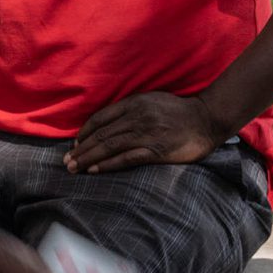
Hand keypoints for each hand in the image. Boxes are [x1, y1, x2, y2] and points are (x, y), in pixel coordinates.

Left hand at [66, 91, 220, 173]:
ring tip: (74, 168)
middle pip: (101, 135)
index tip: (75, 144)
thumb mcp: (152, 101)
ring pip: (109, 147)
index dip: (85, 132)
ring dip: (88, 159)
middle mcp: (138, 117)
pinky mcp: (156, 150)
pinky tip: (94, 170)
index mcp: (135, 103)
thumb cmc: (178, 113)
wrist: (207, 120)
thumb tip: (107, 124)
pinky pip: (126, 158)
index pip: (101, 118)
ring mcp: (147, 134)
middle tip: (66, 161)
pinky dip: (107, 165)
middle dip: (81, 149)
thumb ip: (130, 110)